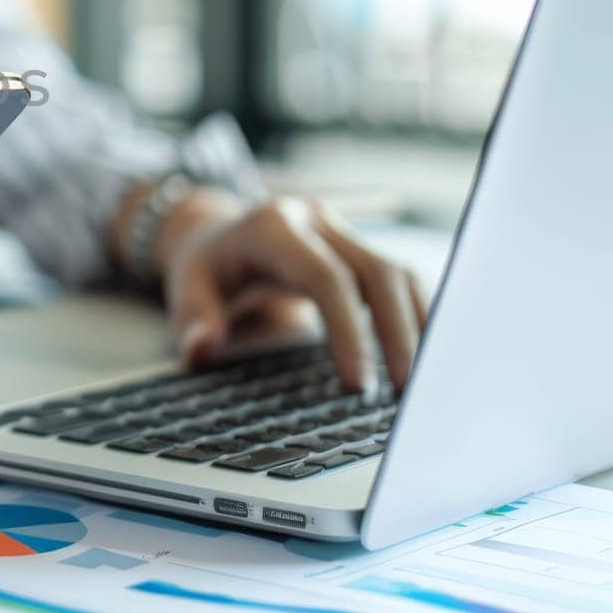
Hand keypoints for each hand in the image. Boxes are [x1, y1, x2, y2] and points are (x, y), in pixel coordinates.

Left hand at [154, 191, 427, 390]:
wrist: (217, 236)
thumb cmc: (206, 270)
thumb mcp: (186, 290)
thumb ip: (192, 321)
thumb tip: (201, 348)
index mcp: (273, 227)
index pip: (326, 277)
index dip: (349, 330)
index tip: (358, 384)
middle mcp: (317, 220)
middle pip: (376, 270)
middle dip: (397, 332)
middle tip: (406, 391)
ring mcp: (343, 229)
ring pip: (399, 272)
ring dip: (417, 325)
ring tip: (426, 381)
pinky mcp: (360, 247)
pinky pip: (400, 280)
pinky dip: (416, 317)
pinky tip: (424, 358)